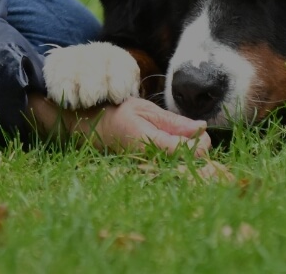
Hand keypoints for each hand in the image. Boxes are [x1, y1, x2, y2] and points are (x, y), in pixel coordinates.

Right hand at [28, 95, 211, 156]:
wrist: (82, 128)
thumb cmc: (114, 113)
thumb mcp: (144, 110)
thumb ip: (173, 122)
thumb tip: (202, 129)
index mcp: (145, 140)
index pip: (188, 152)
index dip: (201, 145)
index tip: (200, 133)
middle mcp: (144, 161)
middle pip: (187, 167)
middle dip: (195, 154)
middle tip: (192, 138)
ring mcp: (141, 171)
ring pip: (177, 171)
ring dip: (184, 160)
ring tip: (178, 144)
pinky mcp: (140, 175)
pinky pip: (165, 173)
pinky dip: (172, 164)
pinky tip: (167, 153)